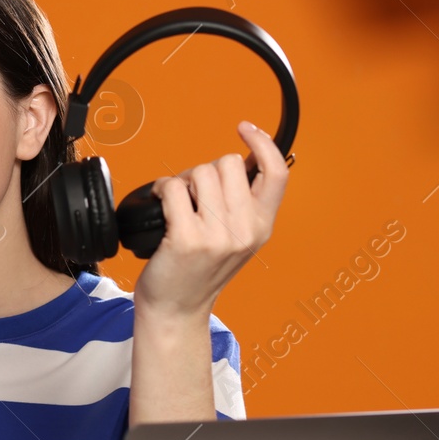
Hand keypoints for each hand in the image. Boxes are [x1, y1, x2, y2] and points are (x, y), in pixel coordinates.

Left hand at [134, 120, 289, 319]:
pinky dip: (161, 189)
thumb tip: (242, 160)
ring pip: (200, 173)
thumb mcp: (237, 240)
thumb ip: (243, 204)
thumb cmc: (198, 272)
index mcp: (262, 226)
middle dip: (205, 171)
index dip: (263, 143)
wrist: (176, 310)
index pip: (278, 172)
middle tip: (193, 195)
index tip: (245, 129)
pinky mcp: (187, 239)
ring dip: (182, 181)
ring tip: (177, 204)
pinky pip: (173, 188)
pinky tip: (160, 205)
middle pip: (228, 163)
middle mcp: (245, 230)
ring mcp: (217, 236)